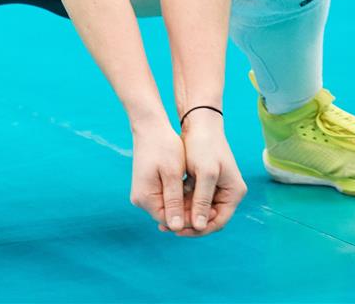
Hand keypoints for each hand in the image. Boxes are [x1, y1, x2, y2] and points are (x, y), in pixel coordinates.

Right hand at [130, 118, 200, 232]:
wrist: (150, 126)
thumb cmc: (163, 146)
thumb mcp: (172, 173)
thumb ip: (174, 201)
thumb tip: (177, 228)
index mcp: (144, 198)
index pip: (171, 221)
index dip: (191, 219)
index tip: (211, 212)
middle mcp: (140, 199)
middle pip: (169, 216)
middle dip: (190, 212)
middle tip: (213, 207)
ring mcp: (143, 193)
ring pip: (169, 207)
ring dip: (186, 204)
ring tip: (207, 199)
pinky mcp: (148, 186)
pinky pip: (165, 198)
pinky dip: (179, 196)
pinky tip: (194, 190)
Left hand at [159, 111, 245, 236]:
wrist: (199, 121)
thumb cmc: (205, 145)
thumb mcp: (205, 174)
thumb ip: (202, 201)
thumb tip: (199, 227)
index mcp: (234, 193)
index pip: (218, 222)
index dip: (198, 229)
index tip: (178, 230)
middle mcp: (228, 193)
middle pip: (208, 217)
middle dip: (188, 222)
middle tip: (166, 226)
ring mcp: (217, 187)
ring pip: (199, 210)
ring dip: (183, 213)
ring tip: (163, 218)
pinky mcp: (205, 181)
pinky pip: (193, 199)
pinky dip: (181, 202)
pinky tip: (167, 204)